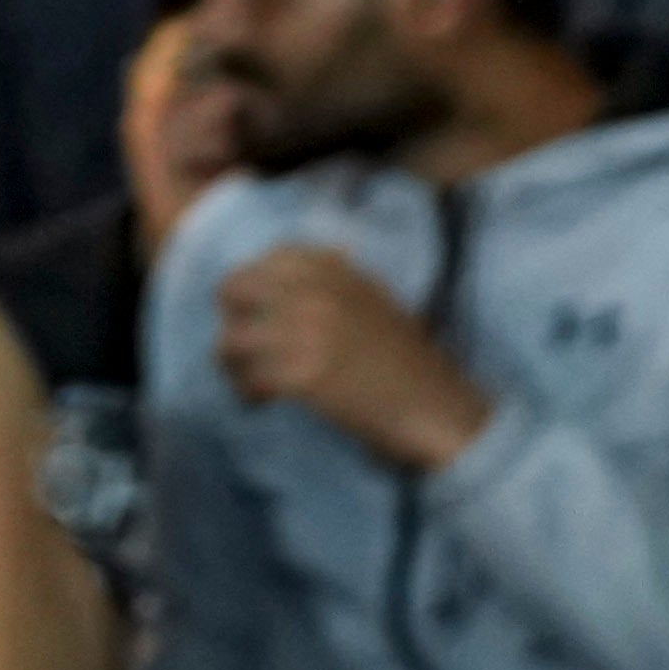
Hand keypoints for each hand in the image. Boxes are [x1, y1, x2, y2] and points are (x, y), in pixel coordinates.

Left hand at [210, 240, 488, 471]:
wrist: (437, 410)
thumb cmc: (407, 362)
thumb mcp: (373, 302)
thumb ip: (332, 281)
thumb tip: (273, 263)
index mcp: (337, 272)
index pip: (267, 259)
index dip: (252, 288)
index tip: (257, 313)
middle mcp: (319, 294)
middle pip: (233, 292)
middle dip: (234, 321)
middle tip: (246, 350)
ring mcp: (309, 333)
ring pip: (231, 341)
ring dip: (234, 367)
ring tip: (253, 384)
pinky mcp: (304, 375)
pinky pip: (248, 379)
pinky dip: (249, 394)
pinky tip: (263, 402)